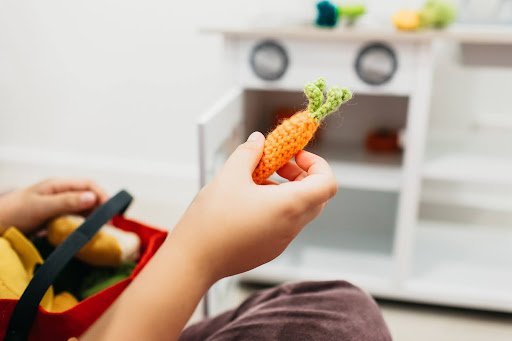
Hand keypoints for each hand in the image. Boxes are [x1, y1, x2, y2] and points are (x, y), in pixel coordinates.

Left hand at [0, 178, 107, 232]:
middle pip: (89, 197)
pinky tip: (84, 236)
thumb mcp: (41, 206)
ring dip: (92, 220)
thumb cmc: (13, 213)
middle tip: (108, 226)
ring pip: (83, 210)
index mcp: (58, 185)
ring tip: (99, 233)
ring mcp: (58, 207)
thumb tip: (93, 197)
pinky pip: (74, 221)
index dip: (102, 195)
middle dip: (101, 209)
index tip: (110, 212)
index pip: (89, 184)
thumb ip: (66, 201)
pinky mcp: (54, 220)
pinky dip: (82, 227)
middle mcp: (61, 194)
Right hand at [168, 131, 336, 282]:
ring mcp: (282, 241)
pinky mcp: (269, 250)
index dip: (317, 164)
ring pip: (298, 210)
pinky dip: (276, 206)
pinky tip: (247, 201)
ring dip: (285, 190)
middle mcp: (292, 226)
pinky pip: (284, 223)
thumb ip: (249, 152)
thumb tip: (258, 139)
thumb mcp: (230, 175)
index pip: (327, 183)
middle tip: (276, 164)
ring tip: (255, 180)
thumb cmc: (212, 219)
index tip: (294, 155)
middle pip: (315, 196)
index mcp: (289, 206)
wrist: (193, 261)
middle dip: (300, 174)